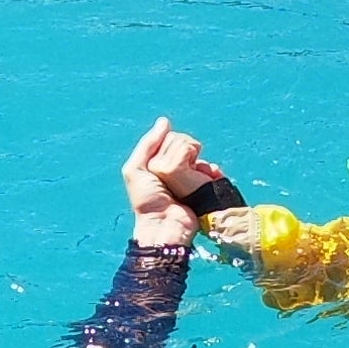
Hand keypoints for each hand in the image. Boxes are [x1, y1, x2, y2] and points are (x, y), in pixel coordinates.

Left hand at [121, 117, 229, 245]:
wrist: (165, 225)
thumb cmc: (146, 201)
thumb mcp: (136, 170)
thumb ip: (147, 145)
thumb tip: (165, 122)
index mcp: (159, 162)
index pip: (172, 140)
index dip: (170, 145)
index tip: (162, 161)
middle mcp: (176, 168)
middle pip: (188, 145)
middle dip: (184, 154)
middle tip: (173, 174)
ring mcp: (191, 178)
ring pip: (201, 157)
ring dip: (199, 163)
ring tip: (194, 174)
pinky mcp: (204, 187)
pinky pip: (212, 171)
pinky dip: (212, 171)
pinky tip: (210, 174)